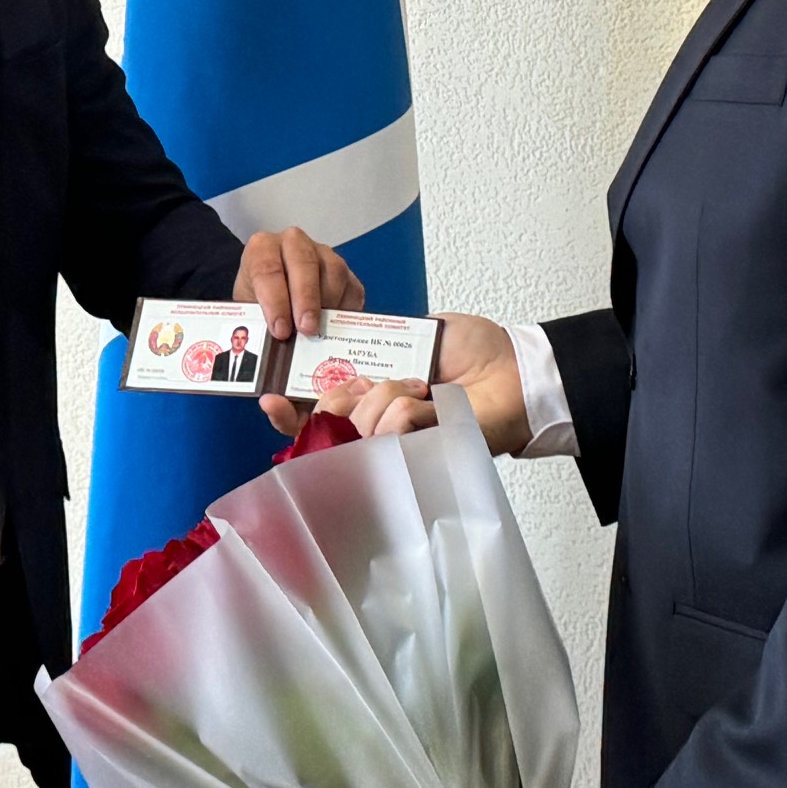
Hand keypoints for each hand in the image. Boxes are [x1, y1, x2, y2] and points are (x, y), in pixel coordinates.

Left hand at [233, 224, 363, 338]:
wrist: (275, 297)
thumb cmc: (259, 302)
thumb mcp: (250, 310)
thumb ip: (258, 323)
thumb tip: (268, 346)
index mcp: (263, 248)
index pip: (267, 267)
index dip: (275, 300)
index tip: (280, 329)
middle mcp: (294, 244)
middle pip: (304, 263)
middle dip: (306, 299)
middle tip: (307, 329)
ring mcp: (323, 254)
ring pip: (334, 272)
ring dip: (329, 305)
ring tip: (321, 333)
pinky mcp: (346, 272)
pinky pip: (352, 289)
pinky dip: (346, 311)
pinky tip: (336, 328)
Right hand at [262, 311, 530, 455]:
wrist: (515, 370)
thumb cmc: (475, 350)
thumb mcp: (415, 333)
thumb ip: (376, 346)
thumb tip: (340, 359)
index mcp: (375, 395)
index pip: (322, 412)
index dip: (291, 410)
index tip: (271, 397)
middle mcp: (381, 425)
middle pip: (329, 425)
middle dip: (337, 399)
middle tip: (367, 384)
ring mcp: (401, 444)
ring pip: (361, 426)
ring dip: (384, 397)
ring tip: (418, 387)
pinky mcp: (424, 454)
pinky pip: (395, 431)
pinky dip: (409, 408)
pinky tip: (429, 400)